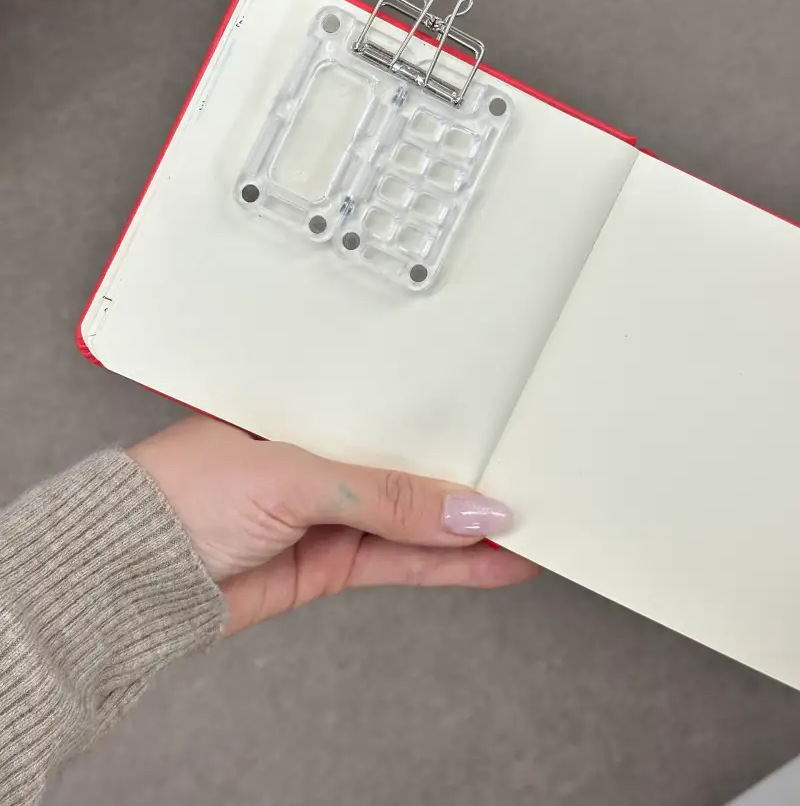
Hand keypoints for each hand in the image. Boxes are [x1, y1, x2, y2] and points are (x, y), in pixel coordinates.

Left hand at [130, 417, 537, 634]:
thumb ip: (387, 496)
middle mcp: (320, 456)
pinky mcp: (331, 562)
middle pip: (411, 465)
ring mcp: (328, 512)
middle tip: (527, 478)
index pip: (392, 411)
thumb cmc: (181, 495)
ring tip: (527, 526)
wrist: (131, 579)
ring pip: (415, 518)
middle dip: (466, 475)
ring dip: (468, 526)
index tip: (498, 432)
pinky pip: (403, 561)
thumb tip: (468, 510)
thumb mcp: (293, 476)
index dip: (445, 423)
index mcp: (306, 409)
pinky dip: (449, 564)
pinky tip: (491, 562)